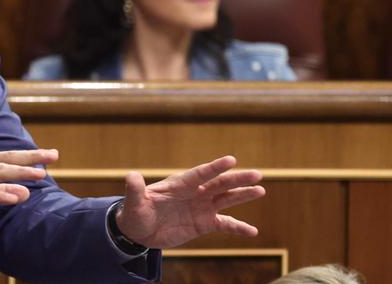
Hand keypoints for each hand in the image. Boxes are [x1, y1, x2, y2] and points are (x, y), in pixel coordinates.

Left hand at [115, 155, 264, 249]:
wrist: (140, 231)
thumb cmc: (136, 213)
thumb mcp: (134, 203)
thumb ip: (135, 190)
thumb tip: (131, 176)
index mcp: (180, 184)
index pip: (200, 173)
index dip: (215, 167)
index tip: (231, 160)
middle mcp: (195, 192)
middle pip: (219, 183)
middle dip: (238, 179)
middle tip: (257, 174)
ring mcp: (202, 207)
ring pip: (226, 199)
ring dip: (243, 195)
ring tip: (261, 190)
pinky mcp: (204, 223)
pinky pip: (225, 224)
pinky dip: (239, 227)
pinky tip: (253, 232)